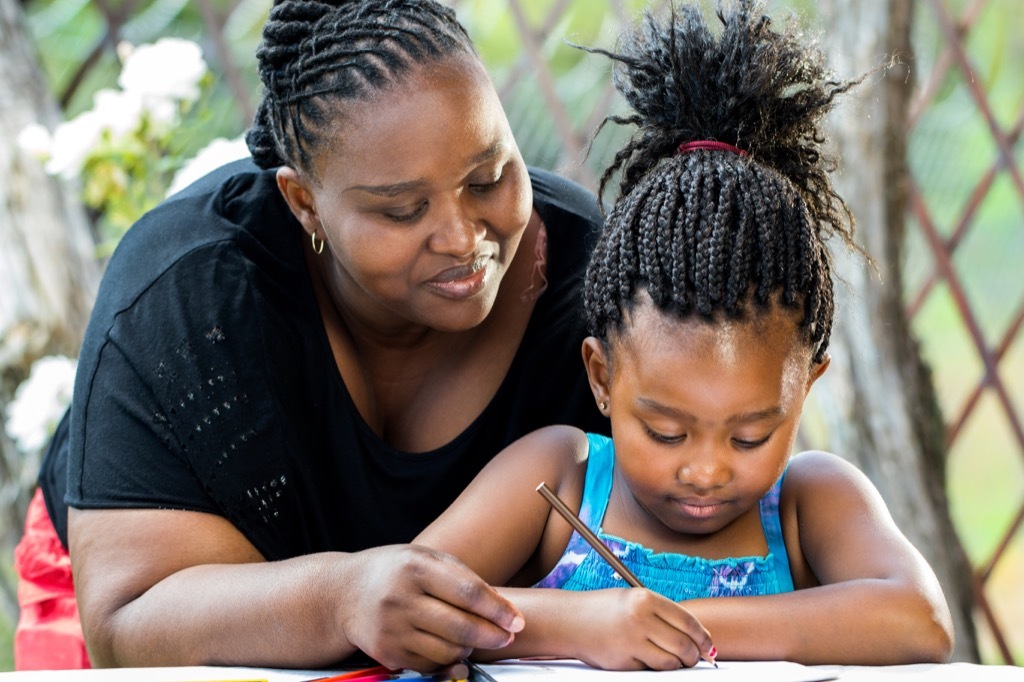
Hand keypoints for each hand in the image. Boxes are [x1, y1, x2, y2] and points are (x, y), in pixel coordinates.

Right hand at [337, 544, 523, 670]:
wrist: (343, 593)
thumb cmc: (394, 571)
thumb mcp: (424, 558)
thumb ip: (462, 576)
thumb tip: (500, 608)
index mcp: (415, 568)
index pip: (468, 592)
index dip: (498, 610)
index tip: (517, 621)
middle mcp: (401, 599)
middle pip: (460, 626)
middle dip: (492, 635)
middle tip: (507, 636)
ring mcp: (391, 628)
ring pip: (447, 650)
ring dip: (469, 649)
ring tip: (474, 637)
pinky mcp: (386, 652)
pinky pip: (429, 664)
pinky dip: (447, 660)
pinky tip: (451, 647)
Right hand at [567, 588, 713, 669]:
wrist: (572, 621)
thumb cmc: (605, 610)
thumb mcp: (635, 601)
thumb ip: (663, 615)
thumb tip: (698, 637)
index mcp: (646, 599)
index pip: (688, 621)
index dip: (703, 636)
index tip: (708, 644)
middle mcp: (640, 618)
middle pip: (684, 644)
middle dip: (694, 655)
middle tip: (694, 657)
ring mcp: (631, 641)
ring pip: (671, 662)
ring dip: (678, 665)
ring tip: (674, 660)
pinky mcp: (623, 661)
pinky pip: (651, 670)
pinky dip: (655, 668)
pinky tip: (648, 659)